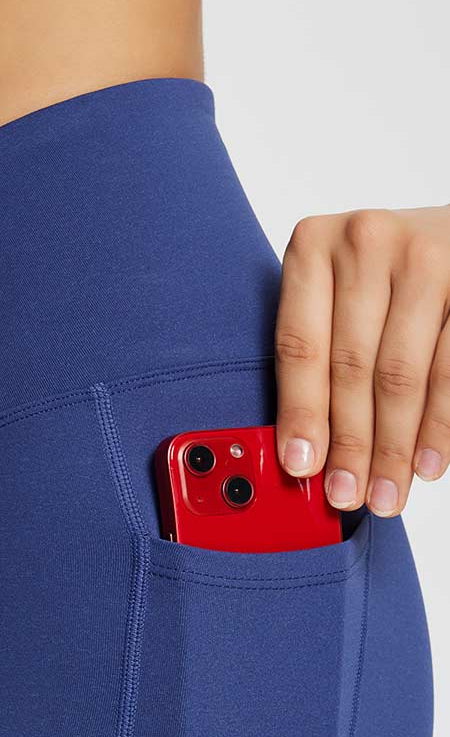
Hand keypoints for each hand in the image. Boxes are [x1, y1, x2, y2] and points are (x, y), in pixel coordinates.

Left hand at [274, 204, 449, 514]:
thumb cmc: (379, 277)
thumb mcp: (335, 298)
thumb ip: (318, 358)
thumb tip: (304, 453)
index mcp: (313, 246)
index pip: (300, 346)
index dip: (301, 413)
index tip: (300, 466)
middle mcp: (366, 242)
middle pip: (352, 368)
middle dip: (349, 444)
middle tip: (346, 494)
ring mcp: (424, 259)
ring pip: (402, 376)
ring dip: (393, 447)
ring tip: (385, 493)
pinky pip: (449, 370)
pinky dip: (438, 426)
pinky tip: (427, 463)